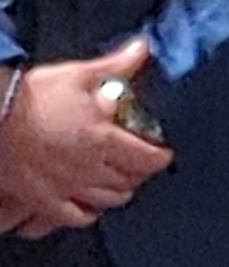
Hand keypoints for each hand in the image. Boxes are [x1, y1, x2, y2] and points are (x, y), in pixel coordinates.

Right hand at [0, 41, 175, 238]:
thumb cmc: (29, 97)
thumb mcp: (77, 75)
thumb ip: (116, 65)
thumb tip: (142, 49)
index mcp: (104, 140)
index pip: (148, 159)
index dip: (160, 157)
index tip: (162, 153)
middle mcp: (89, 169)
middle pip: (129, 182)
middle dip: (138, 173)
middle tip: (137, 163)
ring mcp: (66, 187)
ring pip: (107, 200)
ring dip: (117, 191)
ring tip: (117, 181)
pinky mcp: (42, 200)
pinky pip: (74, 217)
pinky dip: (86, 213)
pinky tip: (88, 205)